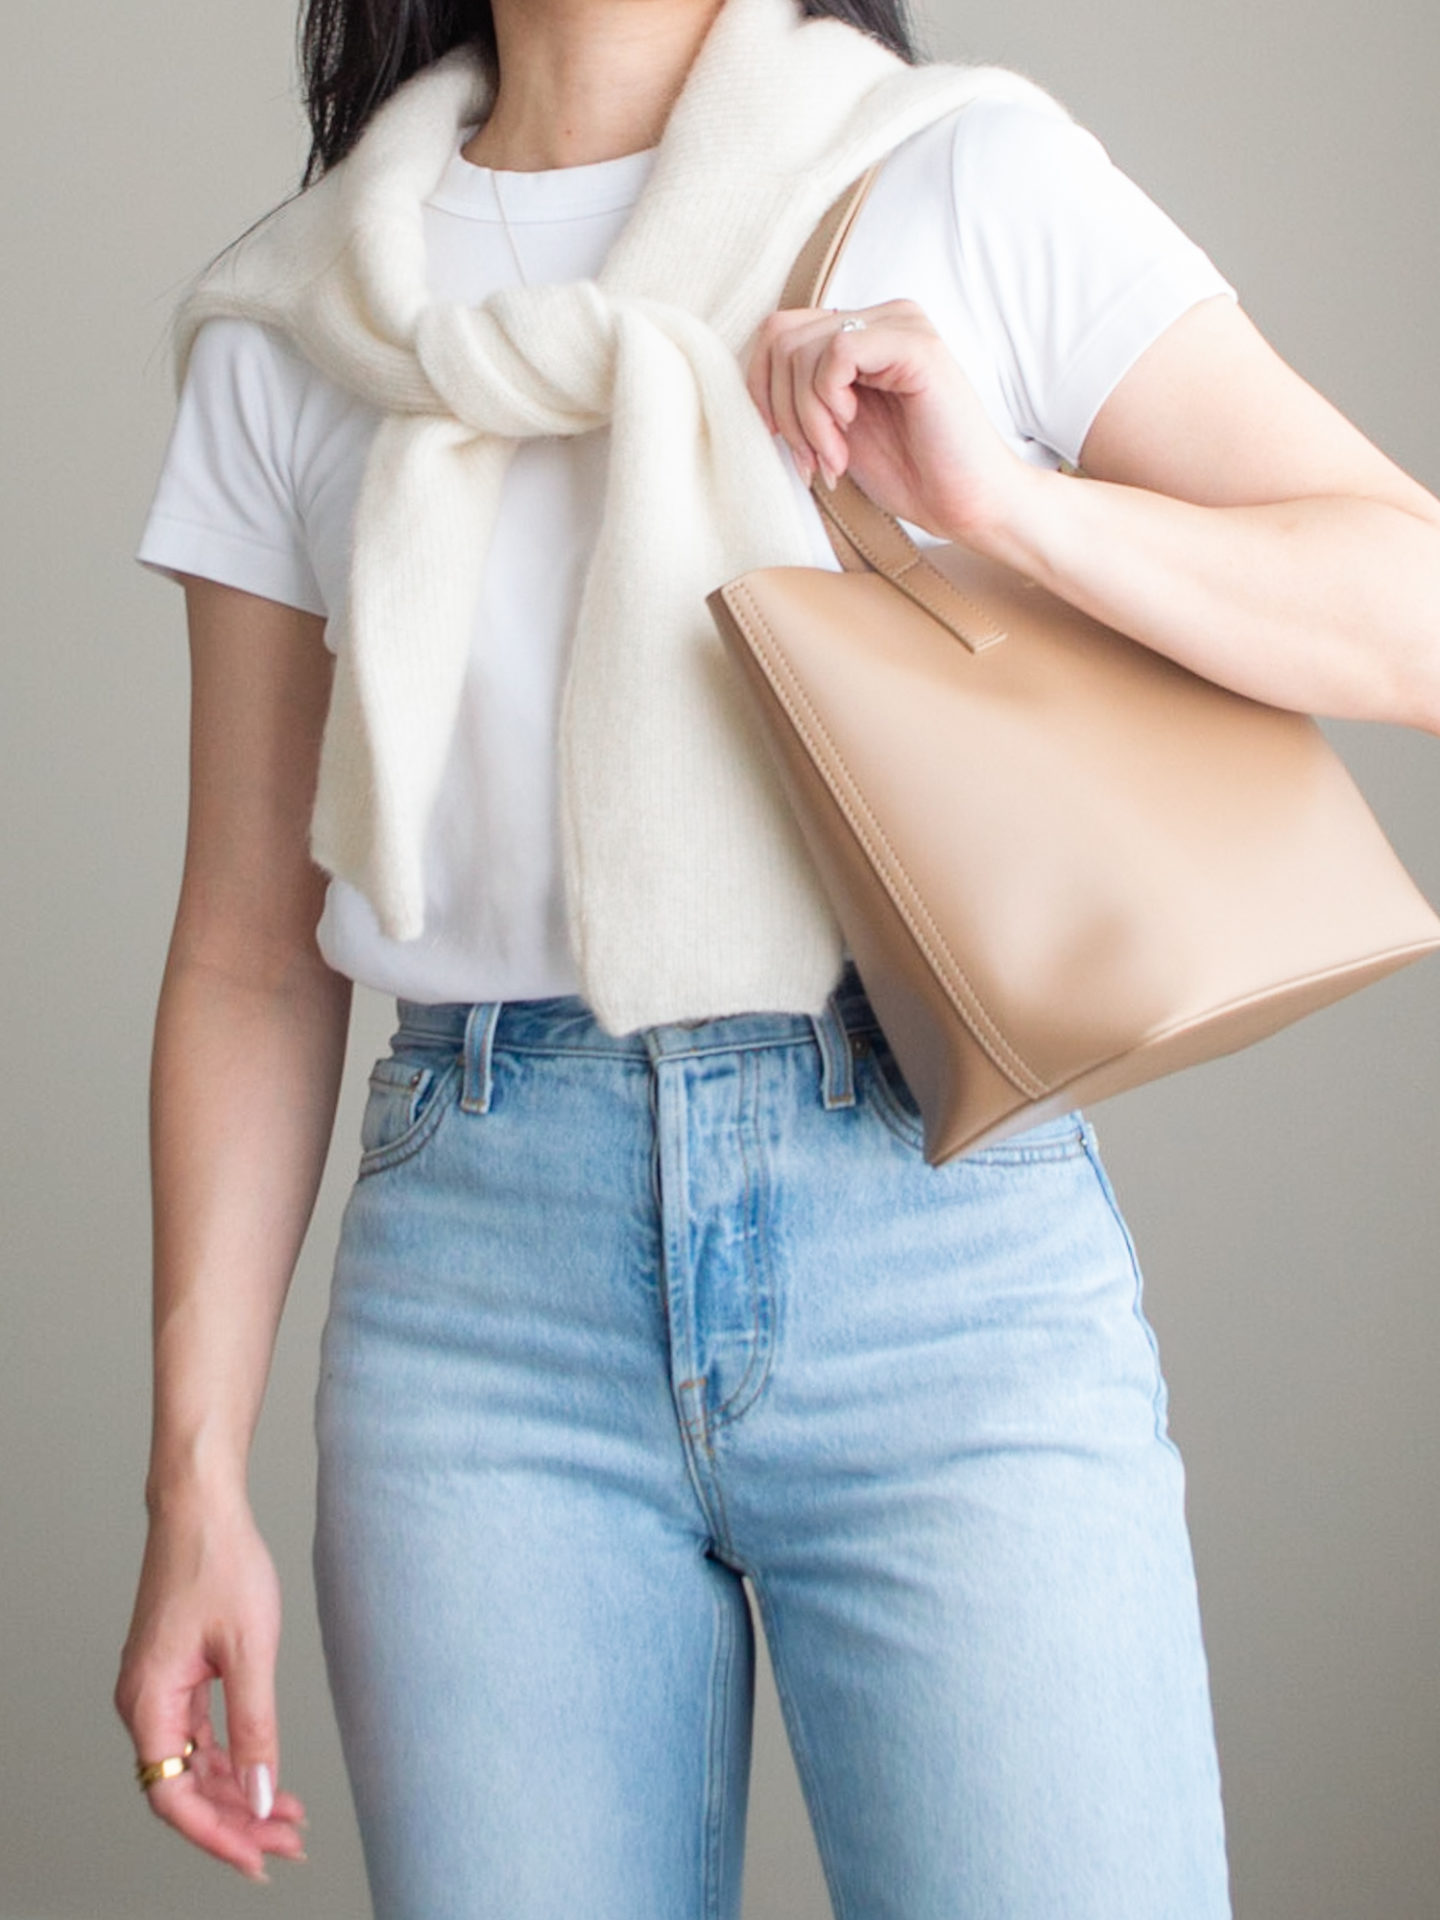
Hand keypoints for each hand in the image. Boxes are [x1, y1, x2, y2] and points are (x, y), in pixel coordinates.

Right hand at [114, 1496, 307, 1881]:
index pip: (172, 1796)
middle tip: (291, 1841)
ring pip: (194, 1765)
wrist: (202, 1506)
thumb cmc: (221, 1561)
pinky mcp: (175, 1676)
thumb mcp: (250, 1649)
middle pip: (184, 1787)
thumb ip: (256, 1727)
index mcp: (148, 1700)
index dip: (216, 1834)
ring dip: (239, 1793)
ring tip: (289, 1816)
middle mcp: (143, 1702)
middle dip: (238, 1820)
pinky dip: (233, 1759)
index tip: (260, 1857)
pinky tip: (267, 1775)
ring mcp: (158, 1690)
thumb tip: (265, 1794)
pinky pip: (199, 1737)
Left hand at [743, 299, 1033, 547]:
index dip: (763, 390)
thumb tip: (753, 381)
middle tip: (811, 460)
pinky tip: (849, 435)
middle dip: (782, 410)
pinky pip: (835, 355)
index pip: (779, 332)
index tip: (785, 444)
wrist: (969, 504)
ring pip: (802, 349)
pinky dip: (826, 405)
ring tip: (832, 459)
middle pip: (782, 337)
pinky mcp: (915, 345)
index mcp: (865, 332)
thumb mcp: (836, 429)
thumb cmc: (910, 474)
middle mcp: (883, 317)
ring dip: (805, 419)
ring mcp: (902, 325)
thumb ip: (804, 395)